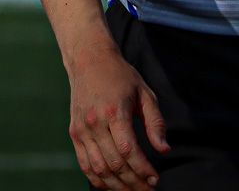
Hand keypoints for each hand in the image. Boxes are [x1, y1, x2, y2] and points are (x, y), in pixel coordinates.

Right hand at [66, 42, 167, 189]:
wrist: (88, 60)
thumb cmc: (121, 77)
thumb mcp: (145, 94)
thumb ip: (156, 123)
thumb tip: (164, 150)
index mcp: (114, 111)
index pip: (129, 151)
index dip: (143, 170)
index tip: (156, 179)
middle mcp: (94, 122)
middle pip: (114, 164)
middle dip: (134, 182)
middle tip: (148, 190)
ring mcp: (81, 128)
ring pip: (98, 168)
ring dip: (117, 185)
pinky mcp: (74, 132)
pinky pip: (84, 163)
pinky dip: (97, 179)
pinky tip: (111, 186)